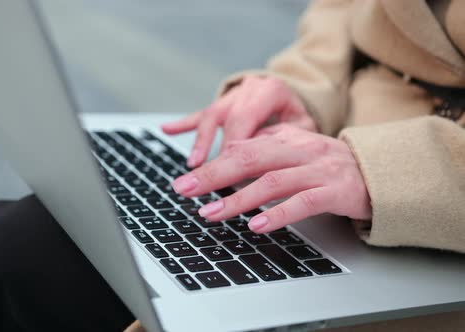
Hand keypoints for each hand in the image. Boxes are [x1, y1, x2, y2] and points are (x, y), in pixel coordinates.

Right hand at [161, 76, 316, 167]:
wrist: (300, 96)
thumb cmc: (300, 117)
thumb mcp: (303, 128)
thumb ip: (283, 141)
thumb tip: (259, 166)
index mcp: (270, 90)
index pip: (247, 119)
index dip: (235, 147)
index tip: (231, 173)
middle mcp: (248, 88)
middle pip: (226, 120)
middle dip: (214, 150)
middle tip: (204, 176)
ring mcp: (232, 95)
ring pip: (211, 116)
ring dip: (200, 142)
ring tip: (193, 164)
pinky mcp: (221, 104)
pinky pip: (200, 113)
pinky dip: (183, 124)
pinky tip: (166, 129)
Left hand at [170, 124, 371, 232]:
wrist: (381, 172)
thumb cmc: (331, 164)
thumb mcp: (297, 149)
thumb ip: (267, 146)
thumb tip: (231, 148)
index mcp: (287, 139)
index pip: (241, 148)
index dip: (210, 164)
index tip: (185, 180)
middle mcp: (299, 151)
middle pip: (249, 159)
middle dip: (213, 175)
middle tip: (185, 190)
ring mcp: (317, 171)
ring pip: (272, 181)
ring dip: (238, 199)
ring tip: (211, 214)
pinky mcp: (335, 192)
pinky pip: (303, 202)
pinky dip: (278, 214)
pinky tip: (257, 225)